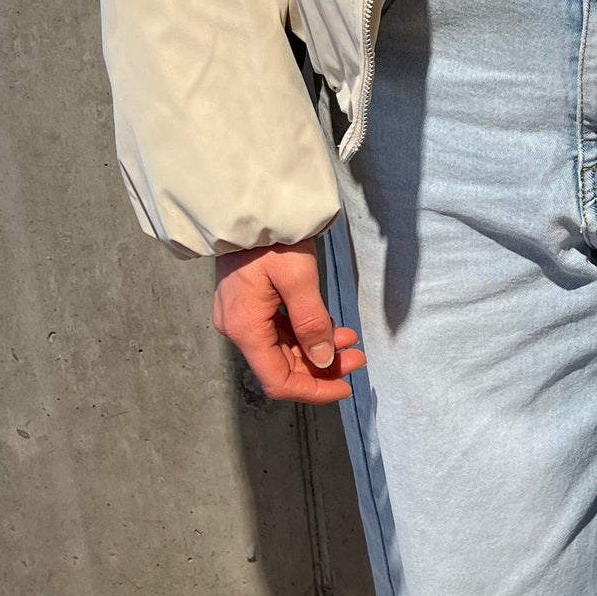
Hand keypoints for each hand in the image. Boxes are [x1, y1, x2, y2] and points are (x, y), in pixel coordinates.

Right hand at [213, 242, 365, 403]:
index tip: (345, 387)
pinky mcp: (249, 304)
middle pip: (283, 367)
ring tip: (351, 340)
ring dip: (318, 350)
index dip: (313, 391)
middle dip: (322, 368)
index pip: (279, 380)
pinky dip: (306, 334)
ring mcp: (241, 317)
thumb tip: (324, 360)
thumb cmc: (272, 237)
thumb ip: (312, 323)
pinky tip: (332, 327)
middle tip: (358, 356)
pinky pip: (279, 331)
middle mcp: (238, 328)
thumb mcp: (298, 277)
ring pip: (284, 350)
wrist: (248, 205)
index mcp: (246, 327)